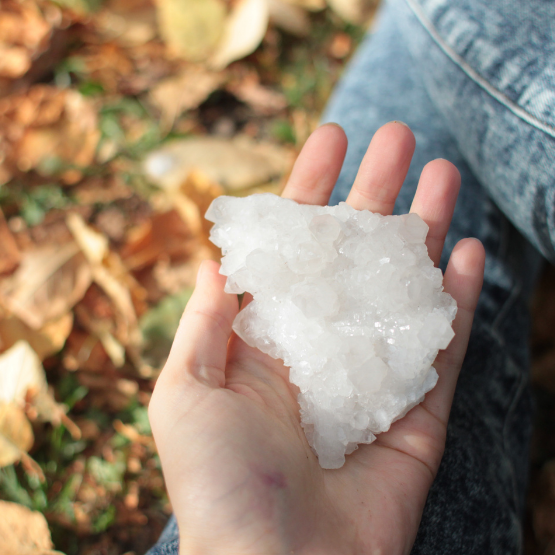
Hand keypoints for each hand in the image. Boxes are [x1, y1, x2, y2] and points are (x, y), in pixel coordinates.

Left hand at [148, 122, 485, 554]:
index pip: (292, 247)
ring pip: (403, 287)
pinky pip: (443, 348)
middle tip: (398, 136)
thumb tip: (215, 257)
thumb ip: (205, 322)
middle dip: (375, 192)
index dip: (309, 189)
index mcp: (266, 336)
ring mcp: (371, 374)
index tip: (332, 137)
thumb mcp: (185, 392)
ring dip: (424, 230)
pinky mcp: (415, 412)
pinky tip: (468, 254)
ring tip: (444, 173)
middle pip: (353, 253)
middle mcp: (320, 346)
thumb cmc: (218, 484)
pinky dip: (458, 302)